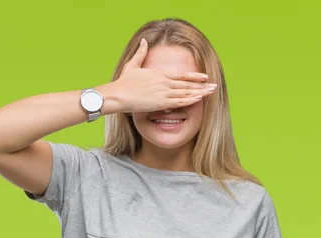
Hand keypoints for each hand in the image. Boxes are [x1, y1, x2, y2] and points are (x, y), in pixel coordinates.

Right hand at [102, 38, 216, 112]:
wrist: (117, 94)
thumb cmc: (123, 82)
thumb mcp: (132, 65)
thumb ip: (140, 53)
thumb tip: (143, 40)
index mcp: (158, 74)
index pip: (181, 75)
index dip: (194, 76)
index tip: (204, 77)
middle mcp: (163, 82)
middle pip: (186, 84)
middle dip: (202, 85)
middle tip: (214, 86)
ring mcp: (163, 92)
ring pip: (185, 93)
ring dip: (199, 93)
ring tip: (211, 93)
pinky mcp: (160, 102)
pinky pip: (179, 102)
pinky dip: (190, 100)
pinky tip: (199, 99)